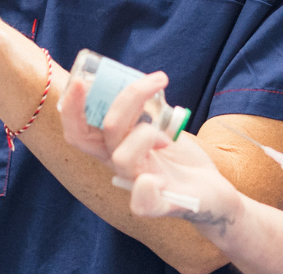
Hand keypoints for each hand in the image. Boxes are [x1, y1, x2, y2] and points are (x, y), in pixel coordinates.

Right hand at [59, 70, 246, 235]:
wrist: (210, 191)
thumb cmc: (179, 157)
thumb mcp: (160, 125)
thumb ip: (146, 107)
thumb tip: (141, 77)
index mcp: (113, 145)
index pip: (78, 130)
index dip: (72, 106)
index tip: (82, 79)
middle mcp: (119, 164)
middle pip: (98, 136)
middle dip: (120, 103)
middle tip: (148, 82)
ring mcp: (137, 183)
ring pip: (122, 156)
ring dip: (147, 132)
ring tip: (169, 130)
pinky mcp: (161, 203)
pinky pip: (143, 204)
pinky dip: (144, 192)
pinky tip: (154, 181)